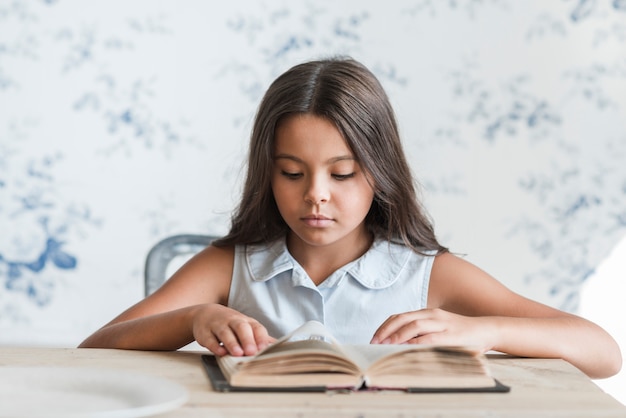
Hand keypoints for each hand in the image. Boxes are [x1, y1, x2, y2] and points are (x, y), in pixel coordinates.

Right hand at [191, 304, 275, 356]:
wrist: (205, 314)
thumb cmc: (230, 324)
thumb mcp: (246, 327)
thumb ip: (259, 338)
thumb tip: (277, 347)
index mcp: (246, 322)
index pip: (256, 327)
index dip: (261, 338)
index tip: (264, 348)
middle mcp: (233, 321)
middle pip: (241, 327)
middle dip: (247, 339)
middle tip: (252, 352)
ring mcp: (218, 326)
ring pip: (225, 333)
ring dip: (232, 343)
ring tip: (237, 353)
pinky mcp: (205, 333)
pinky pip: (210, 339)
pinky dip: (215, 346)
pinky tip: (220, 353)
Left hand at [370, 308, 493, 351]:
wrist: (486, 331)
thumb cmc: (460, 334)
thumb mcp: (437, 330)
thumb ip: (421, 334)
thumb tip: (399, 345)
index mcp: (427, 313)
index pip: (400, 316)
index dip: (385, 326)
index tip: (374, 338)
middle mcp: (432, 315)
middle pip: (402, 319)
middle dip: (385, 330)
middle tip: (374, 343)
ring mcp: (441, 324)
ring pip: (414, 326)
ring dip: (397, 336)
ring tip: (386, 345)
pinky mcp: (450, 334)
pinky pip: (430, 338)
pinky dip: (416, 343)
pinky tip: (406, 348)